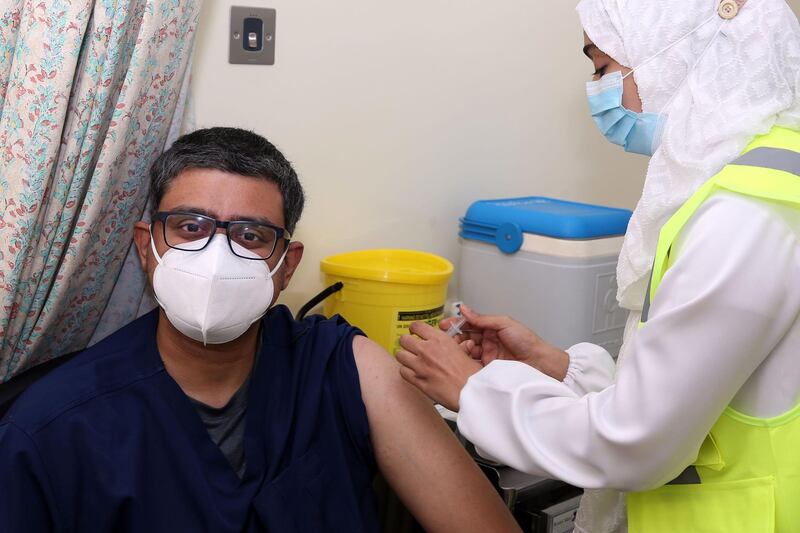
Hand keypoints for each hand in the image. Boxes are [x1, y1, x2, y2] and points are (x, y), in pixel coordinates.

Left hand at [396, 321, 482, 410]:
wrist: (470, 391)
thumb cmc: (471, 374)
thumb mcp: (465, 352)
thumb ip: (458, 347)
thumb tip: (463, 345)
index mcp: (439, 339)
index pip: (416, 326)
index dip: (414, 329)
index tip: (415, 332)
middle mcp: (426, 350)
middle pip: (404, 340)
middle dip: (407, 343)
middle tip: (410, 346)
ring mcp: (420, 365)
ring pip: (400, 355)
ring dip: (404, 357)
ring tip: (409, 360)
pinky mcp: (417, 380)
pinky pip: (403, 371)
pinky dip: (406, 371)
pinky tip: (412, 372)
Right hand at [440, 305, 568, 380]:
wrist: (539, 362)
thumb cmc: (527, 341)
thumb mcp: (505, 324)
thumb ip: (483, 318)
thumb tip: (465, 310)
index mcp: (491, 329)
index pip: (469, 324)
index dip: (456, 324)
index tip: (444, 325)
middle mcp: (487, 341)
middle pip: (465, 338)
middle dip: (455, 337)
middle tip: (447, 338)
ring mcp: (486, 355)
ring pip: (466, 351)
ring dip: (460, 349)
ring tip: (460, 348)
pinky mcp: (486, 369)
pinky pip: (471, 364)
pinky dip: (464, 361)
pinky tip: (462, 359)